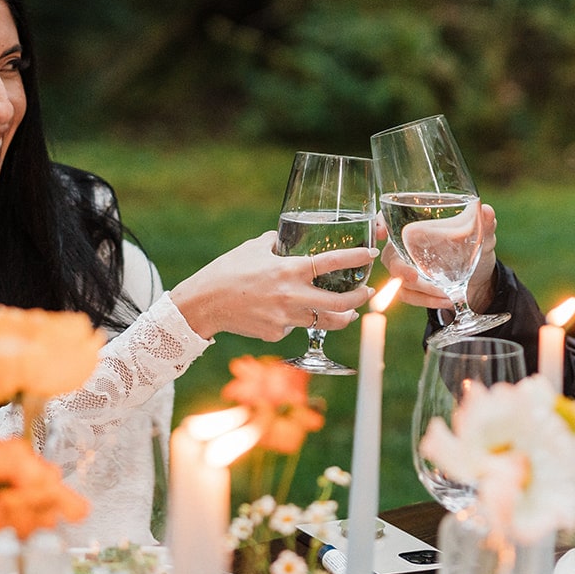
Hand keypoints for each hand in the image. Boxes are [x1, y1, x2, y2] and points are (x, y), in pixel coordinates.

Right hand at [172, 230, 376, 340]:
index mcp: (289, 270)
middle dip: (361, 298)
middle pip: (341, 303)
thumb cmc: (227, 270)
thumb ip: (278, 244)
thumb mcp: (254, 248)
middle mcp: (292, 296)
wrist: (203, 303)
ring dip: (342, 317)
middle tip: (369, 292)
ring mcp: (285, 319)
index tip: (371, 254)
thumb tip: (290, 238)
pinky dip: (297, 319)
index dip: (357, 258)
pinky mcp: (276, 334)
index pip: (333, 262)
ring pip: (325, 322)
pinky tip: (286, 312)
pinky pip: (295, 327)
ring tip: (349, 312)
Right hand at [375, 203, 499, 309]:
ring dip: (420, 290)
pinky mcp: (412, 289)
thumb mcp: (483, 237)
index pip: (387, 220)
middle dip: (398, 268)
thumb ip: (485, 224)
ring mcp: (406, 269)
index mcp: (416, 226)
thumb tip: (487, 210)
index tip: (380, 230)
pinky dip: (426, 301)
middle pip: (389, 256)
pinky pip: (409, 296)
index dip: (378, 224)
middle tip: (412, 277)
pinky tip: (445, 301)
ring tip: (445, 294)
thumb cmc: (476, 247)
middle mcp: (405, 246)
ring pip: (398, 281)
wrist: (479, 276)